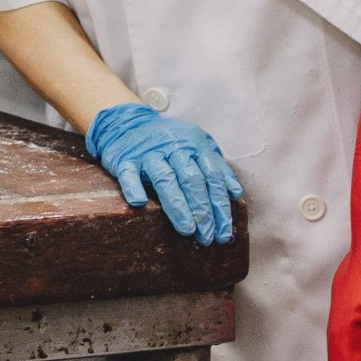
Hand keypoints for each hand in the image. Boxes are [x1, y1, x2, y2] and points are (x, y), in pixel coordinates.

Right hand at [84, 102, 237, 246]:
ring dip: (177, 206)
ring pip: (165, 179)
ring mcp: (149, 153)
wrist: (127, 123)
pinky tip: (140, 203)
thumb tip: (235, 193)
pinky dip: (133, 187)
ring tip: (187, 230)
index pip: (212, 177)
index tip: (223, 232)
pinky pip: (129, 173)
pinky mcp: (125, 159)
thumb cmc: (168, 141)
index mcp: (195, 145)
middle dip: (202, 210)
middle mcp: (174, 147)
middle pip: (192, 180)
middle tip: (207, 237)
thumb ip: (216, 167)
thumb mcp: (196, 146)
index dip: (220, 206)